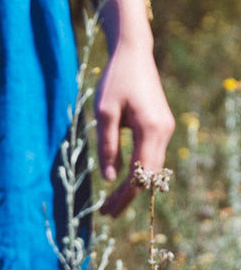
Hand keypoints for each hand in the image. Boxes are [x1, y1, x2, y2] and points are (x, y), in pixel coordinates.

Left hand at [95, 33, 174, 215]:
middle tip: (106, 215)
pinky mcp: (160, 126)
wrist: (134, 54)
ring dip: (132, 187)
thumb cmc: (116, 81)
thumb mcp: (104, 114)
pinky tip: (121, 183)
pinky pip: (150, 157)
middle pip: (149, 176)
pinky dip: (137, 173)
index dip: (124, 196)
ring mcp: (165, 128)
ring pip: (151, 168)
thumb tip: (110, 179)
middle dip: (128, 197)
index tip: (106, 212)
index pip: (140, 174)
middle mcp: (164, 131)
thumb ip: (107, 146)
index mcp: (151, 129)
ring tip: (110, 204)